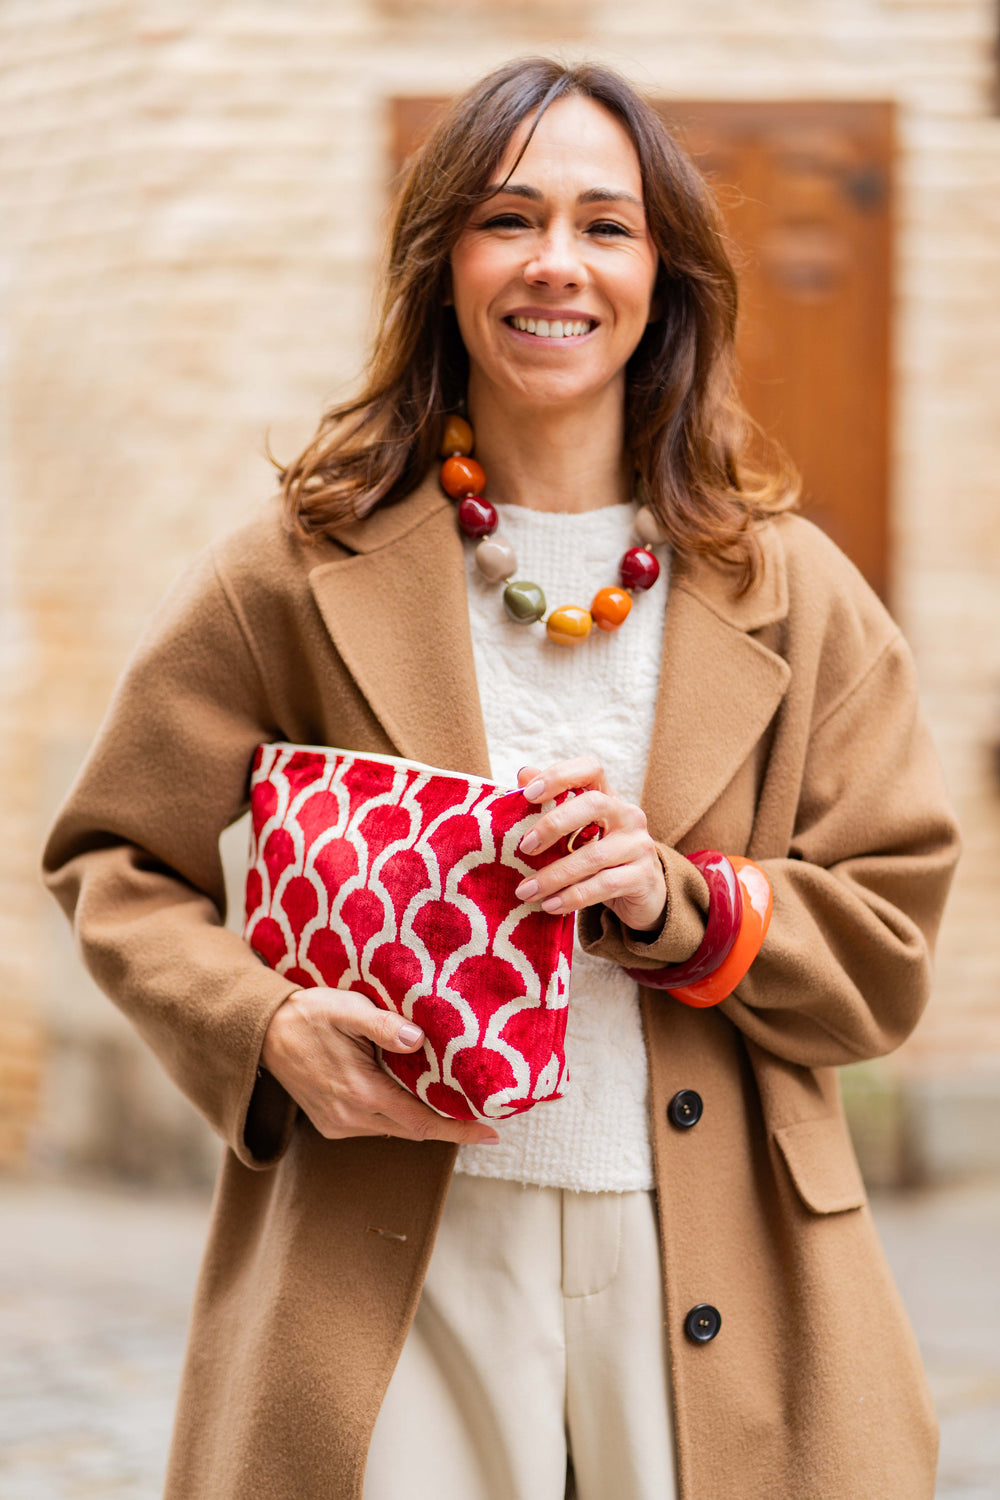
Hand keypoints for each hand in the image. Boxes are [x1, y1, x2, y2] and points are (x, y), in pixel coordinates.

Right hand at [260, 987, 499, 1145]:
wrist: (262, 1032)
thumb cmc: (310, 1014)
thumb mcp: (348, 1009)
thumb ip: (384, 1025)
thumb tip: (419, 1039)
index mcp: (361, 1091)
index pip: (423, 1121)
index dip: (460, 1130)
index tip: (492, 1134)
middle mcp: (351, 1117)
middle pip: (414, 1130)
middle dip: (449, 1126)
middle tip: (483, 1114)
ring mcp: (339, 1124)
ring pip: (394, 1129)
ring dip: (421, 1119)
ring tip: (451, 1101)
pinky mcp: (330, 1124)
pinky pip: (375, 1126)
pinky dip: (397, 1116)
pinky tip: (408, 1095)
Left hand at [513, 757, 666, 934]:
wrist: (644, 894)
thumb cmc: (601, 857)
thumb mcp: (578, 832)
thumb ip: (552, 804)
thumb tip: (524, 775)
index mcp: (608, 796)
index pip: (590, 769)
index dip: (559, 776)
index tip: (528, 794)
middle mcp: (628, 815)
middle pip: (593, 804)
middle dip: (554, 824)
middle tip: (525, 847)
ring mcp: (639, 845)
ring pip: (593, 855)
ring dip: (553, 876)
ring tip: (526, 891)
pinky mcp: (642, 877)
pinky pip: (603, 886)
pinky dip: (572, 897)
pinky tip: (550, 905)